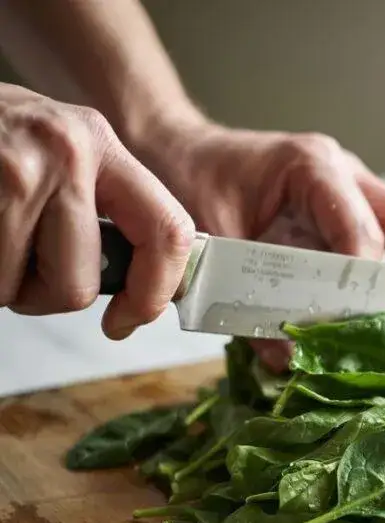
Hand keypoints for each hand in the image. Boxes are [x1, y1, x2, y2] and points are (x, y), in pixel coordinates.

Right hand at [0, 84, 194, 338]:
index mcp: (98, 142)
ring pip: (21, 292)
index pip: (168, 231)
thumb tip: (147, 284)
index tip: (129, 318)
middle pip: (78, 287)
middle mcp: (63, 152)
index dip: (154, 292)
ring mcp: (13, 173)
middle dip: (45, 295)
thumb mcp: (57, 146)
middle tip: (21, 264)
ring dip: (3, 285)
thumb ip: (103, 204)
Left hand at [137, 122, 384, 369]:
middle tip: (382, 328)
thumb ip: (247, 303)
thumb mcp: (210, 243)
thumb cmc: (191, 181)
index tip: (352, 325)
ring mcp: (358, 190)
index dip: (364, 286)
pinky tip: (360, 310)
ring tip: (375, 322)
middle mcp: (347, 174)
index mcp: (312, 167)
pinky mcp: (355, 212)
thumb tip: (289, 360)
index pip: (364, 232)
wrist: (182, 152)